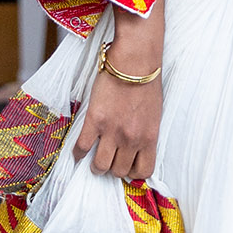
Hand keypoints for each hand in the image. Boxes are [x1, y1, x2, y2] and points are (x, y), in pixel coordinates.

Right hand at [73, 4, 162, 179]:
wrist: (134, 60)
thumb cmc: (146, 82)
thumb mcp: (154, 113)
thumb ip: (146, 133)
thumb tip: (138, 146)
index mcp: (150, 137)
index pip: (144, 171)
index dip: (134, 172)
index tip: (128, 166)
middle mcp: (132, 139)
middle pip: (119, 171)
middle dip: (114, 168)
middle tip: (110, 159)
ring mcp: (112, 132)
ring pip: (101, 166)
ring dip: (96, 166)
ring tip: (94, 159)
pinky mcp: (95, 121)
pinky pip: (82, 147)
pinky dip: (78, 153)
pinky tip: (79, 152)